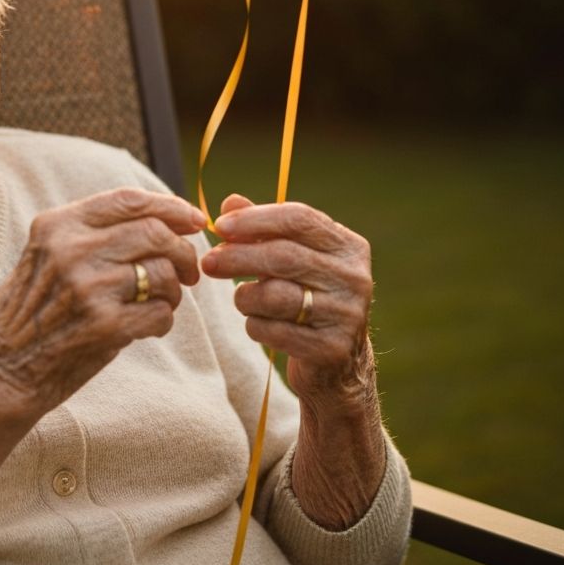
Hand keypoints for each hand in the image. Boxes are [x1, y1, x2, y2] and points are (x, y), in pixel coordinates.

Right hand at [0, 187, 204, 418]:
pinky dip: (164, 320)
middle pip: (156, 232)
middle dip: (183, 251)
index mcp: (58, 225)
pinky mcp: (104, 326)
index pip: (130, 200)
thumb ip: (93, 233)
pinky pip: (161, 313)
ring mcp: (89, 287)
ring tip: (160, 302)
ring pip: (164, 272)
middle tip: (188, 271)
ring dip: (174, 290)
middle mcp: (72, 249)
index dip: (172, 206)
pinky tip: (146, 326)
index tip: (195, 220)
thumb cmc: (28, 313)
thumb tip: (165, 220)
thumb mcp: (46, 255)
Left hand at [201, 194, 373, 402]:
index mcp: (349, 246)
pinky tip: (257, 323)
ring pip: (276, 295)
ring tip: (241, 298)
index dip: (255, 219)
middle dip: (238, 257)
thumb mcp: (291, 258)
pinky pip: (275, 331)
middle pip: (284, 256)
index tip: (221, 226)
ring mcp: (347, 314)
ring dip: (246, 296)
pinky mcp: (332, 348)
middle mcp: (355, 277)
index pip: (299, 218)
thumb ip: (262, 229)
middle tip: (208, 262)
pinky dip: (255, 325)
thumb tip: (230, 202)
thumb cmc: (307, 296)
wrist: (338, 362)